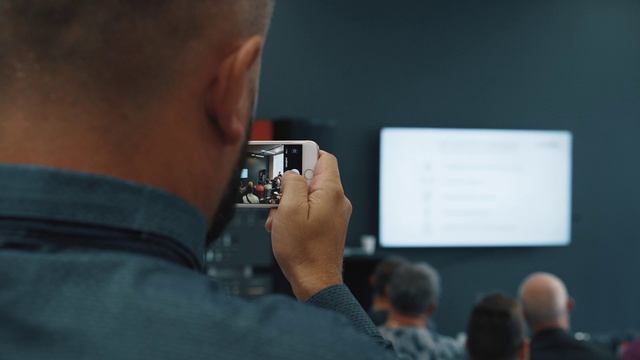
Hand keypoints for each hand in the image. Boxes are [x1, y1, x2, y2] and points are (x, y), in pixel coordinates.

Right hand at [265, 151, 351, 300]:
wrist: (315, 282)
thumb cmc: (304, 252)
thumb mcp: (290, 210)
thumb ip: (291, 184)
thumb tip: (291, 174)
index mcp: (331, 192)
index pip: (324, 157)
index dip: (304, 154)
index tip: (287, 157)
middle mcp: (337, 201)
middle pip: (312, 178)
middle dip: (290, 186)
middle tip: (276, 196)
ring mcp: (334, 215)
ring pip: (308, 196)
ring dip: (289, 204)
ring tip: (279, 219)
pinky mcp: (327, 227)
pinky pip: (309, 211)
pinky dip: (294, 216)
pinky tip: (283, 229)